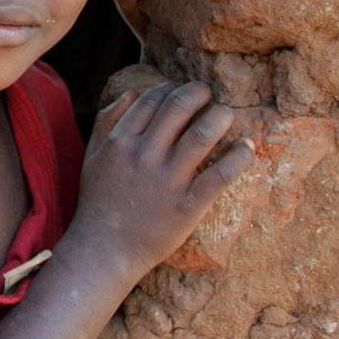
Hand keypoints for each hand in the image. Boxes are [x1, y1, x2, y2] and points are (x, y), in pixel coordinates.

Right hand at [70, 80, 250, 277]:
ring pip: (202, 135)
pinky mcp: (188, 205)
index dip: (171, 88)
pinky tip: (246, 146)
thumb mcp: (92, 157)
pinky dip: (238, 156)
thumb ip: (106, 123)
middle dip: (199, 93)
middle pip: (178, 108)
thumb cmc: (98, 203)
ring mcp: (168, 181)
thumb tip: (132, 94)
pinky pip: (220, 175)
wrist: (104, 250)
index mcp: (120, 142)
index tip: (182, 90)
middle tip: (210, 92)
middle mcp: (144, 156)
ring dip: (220, 116)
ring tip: (227, 112)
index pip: (152, 100)